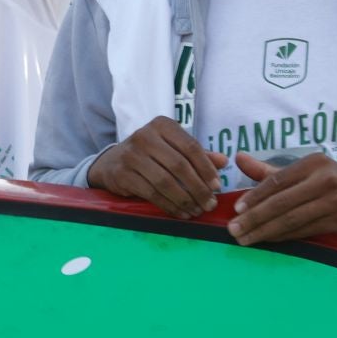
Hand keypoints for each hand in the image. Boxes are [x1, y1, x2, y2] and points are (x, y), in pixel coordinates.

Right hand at [87, 115, 226, 217]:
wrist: (112, 162)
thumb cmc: (150, 154)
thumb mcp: (173, 148)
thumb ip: (198, 154)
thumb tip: (224, 161)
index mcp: (162, 125)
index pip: (190, 147)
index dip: (206, 168)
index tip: (217, 186)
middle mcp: (144, 136)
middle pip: (179, 165)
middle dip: (198, 188)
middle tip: (210, 204)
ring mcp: (131, 155)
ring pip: (165, 181)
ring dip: (185, 200)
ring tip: (197, 211)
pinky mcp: (122, 174)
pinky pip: (151, 193)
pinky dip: (169, 205)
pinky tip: (181, 212)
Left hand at [229, 153, 336, 245]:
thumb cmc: (334, 182)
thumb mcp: (306, 171)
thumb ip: (270, 171)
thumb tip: (238, 158)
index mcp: (313, 163)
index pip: (277, 180)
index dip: (255, 196)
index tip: (236, 210)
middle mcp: (325, 179)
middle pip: (282, 202)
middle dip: (255, 218)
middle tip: (234, 230)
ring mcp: (336, 200)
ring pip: (293, 219)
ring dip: (266, 231)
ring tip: (246, 239)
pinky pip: (307, 230)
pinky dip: (285, 236)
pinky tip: (269, 240)